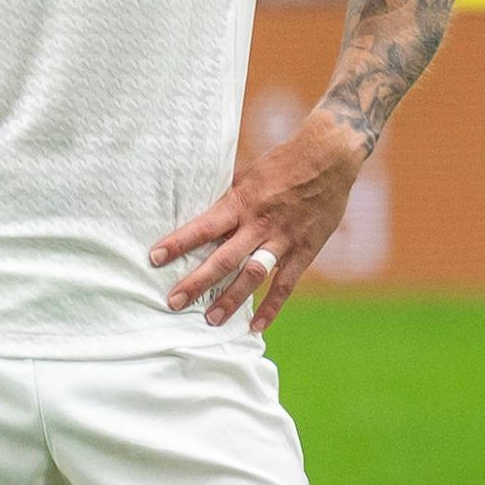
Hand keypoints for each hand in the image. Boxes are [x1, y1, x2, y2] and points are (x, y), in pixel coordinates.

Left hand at [150, 108, 367, 327]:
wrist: (329, 158)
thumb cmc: (283, 162)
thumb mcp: (249, 175)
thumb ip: (230, 199)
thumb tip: (202, 212)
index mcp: (242, 202)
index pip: (203, 227)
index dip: (178, 243)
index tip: (155, 258)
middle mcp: (259, 224)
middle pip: (223, 259)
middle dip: (197, 282)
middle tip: (174, 302)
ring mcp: (283, 239)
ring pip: (252, 275)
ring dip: (231, 300)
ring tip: (211, 320)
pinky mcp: (304, 250)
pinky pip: (286, 284)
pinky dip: (272, 306)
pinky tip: (256, 326)